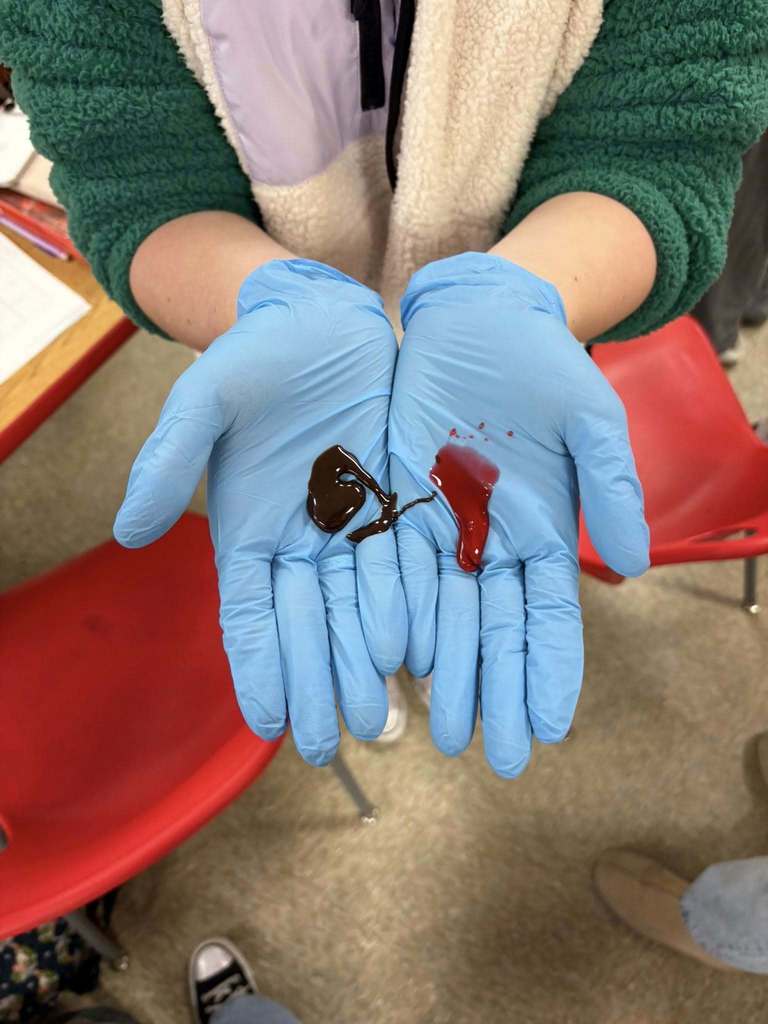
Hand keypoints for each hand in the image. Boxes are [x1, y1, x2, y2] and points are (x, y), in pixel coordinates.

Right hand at [114, 259, 406, 764]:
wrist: (322, 321)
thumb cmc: (255, 357)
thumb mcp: (206, 397)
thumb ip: (170, 460)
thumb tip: (133, 531)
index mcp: (248, 530)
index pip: (250, 614)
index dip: (259, 667)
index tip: (268, 723)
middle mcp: (301, 542)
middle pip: (311, 625)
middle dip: (320, 681)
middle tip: (334, 739)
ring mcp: (353, 528)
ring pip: (361, 608)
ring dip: (368, 662)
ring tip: (379, 716)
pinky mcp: (399, 506)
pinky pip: (408, 566)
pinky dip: (412, 611)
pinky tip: (422, 654)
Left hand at [388, 253, 648, 776]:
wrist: (475, 319)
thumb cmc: (541, 363)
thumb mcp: (589, 415)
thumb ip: (610, 484)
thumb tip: (632, 562)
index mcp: (543, 528)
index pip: (551, 615)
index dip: (552, 670)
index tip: (551, 730)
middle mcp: (491, 542)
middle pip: (493, 630)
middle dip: (497, 692)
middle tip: (495, 756)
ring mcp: (440, 529)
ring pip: (440, 614)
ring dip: (445, 674)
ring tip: (444, 731)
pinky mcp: (394, 507)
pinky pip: (388, 570)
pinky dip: (390, 617)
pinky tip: (391, 664)